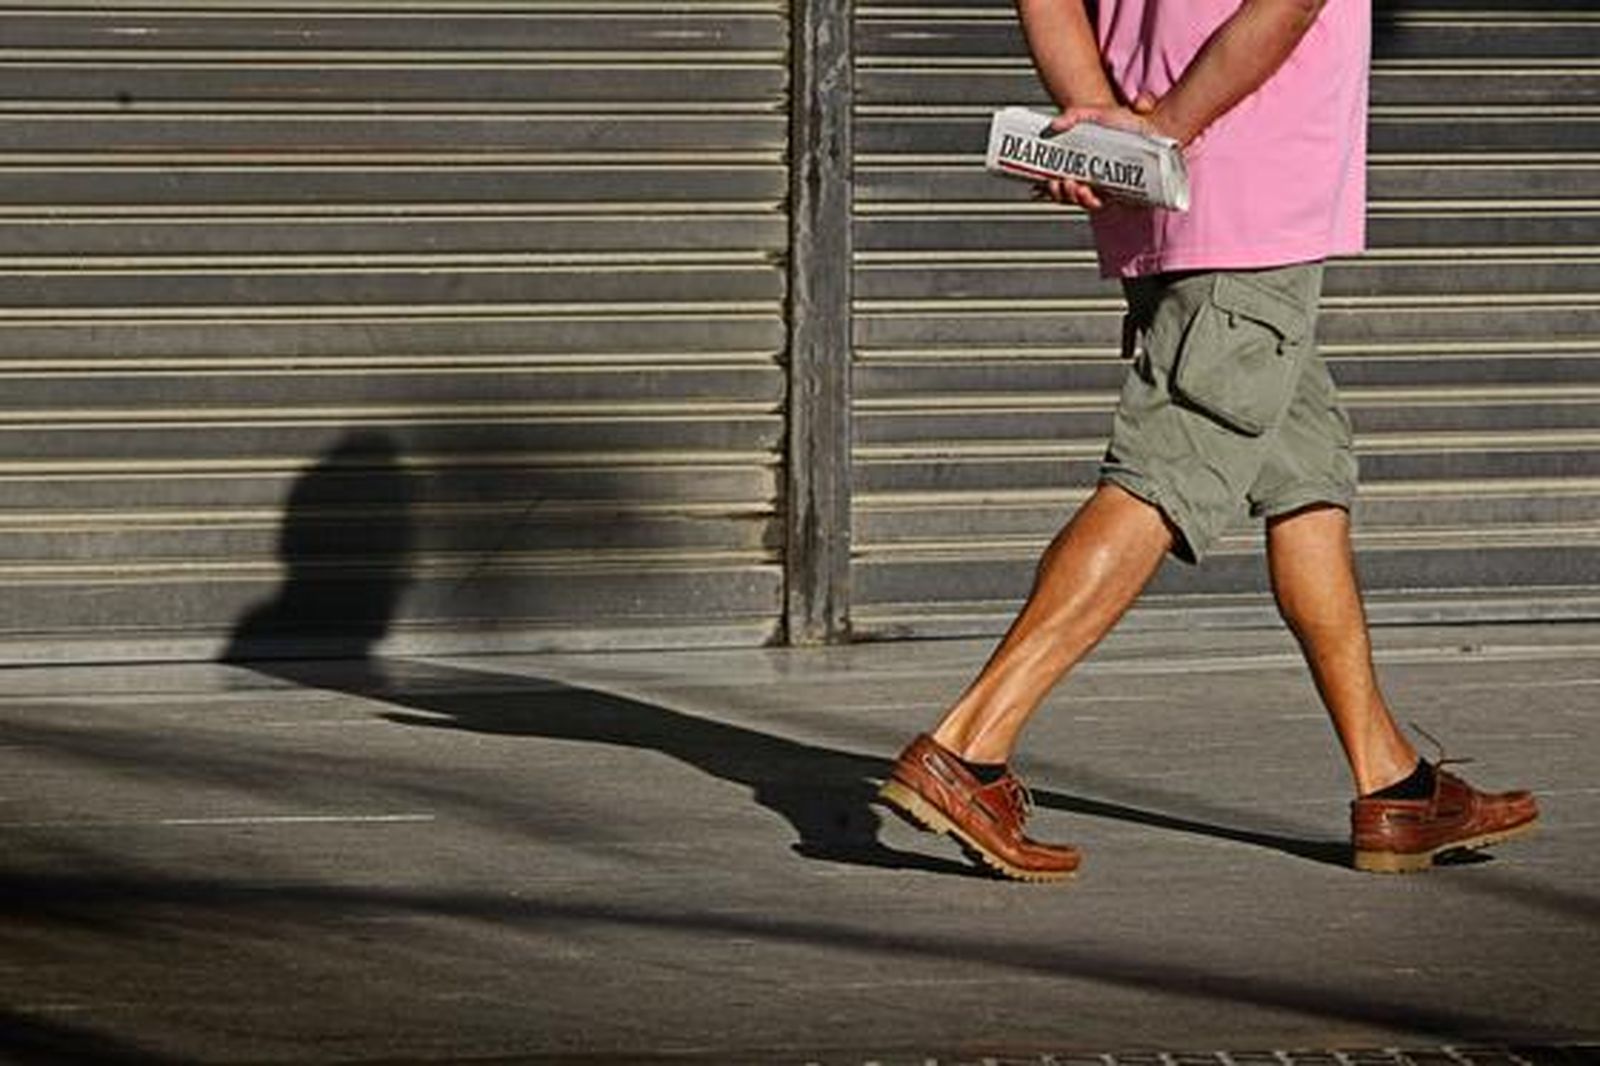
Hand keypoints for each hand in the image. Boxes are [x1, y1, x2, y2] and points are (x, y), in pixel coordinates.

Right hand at [1032, 93, 1160, 211]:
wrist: (1155, 125)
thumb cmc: (1127, 122)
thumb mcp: (1096, 114)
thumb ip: (1074, 116)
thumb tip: (1054, 125)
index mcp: (1086, 168)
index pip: (1064, 185)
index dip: (1053, 188)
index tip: (1047, 181)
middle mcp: (1097, 181)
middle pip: (1073, 197)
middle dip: (1064, 194)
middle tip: (1063, 183)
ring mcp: (1113, 188)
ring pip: (1090, 203)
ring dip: (1079, 199)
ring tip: (1079, 188)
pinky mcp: (1128, 193)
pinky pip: (1110, 206)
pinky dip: (1099, 203)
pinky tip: (1093, 195)